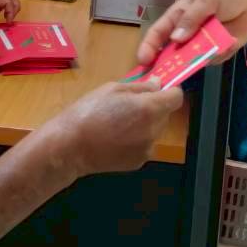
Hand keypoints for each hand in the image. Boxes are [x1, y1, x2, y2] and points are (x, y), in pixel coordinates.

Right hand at [45, 80, 183, 175]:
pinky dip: (137, 139)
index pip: (176, 97)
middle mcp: (153, 130)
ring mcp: (147, 149)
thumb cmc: (88, 111)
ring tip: (119, 123)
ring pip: (155, 130)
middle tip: (129, 105)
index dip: (169, 91)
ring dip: (146, 124)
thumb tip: (158, 84)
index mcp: (149, 109)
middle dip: (154, 107)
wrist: (70, 146)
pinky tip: (116, 137)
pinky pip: (145, 145)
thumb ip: (141, 87)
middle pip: (165, 114)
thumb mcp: (112, 88)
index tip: (158, 89)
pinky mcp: (138, 162)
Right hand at [137, 0, 246, 65]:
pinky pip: (211, 61)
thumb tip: (175, 39)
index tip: (143, 61)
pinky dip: (219, 54)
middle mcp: (185, 34)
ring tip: (199, 61)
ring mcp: (200, 46)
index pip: (158, 32)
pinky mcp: (215, 54)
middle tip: (160, 78)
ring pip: (190, 60)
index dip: (149, 46)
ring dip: (193, 63)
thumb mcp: (207, 0)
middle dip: (165, 64)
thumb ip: (191, 18)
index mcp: (177, 17)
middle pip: (170, 52)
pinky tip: (231, 40)